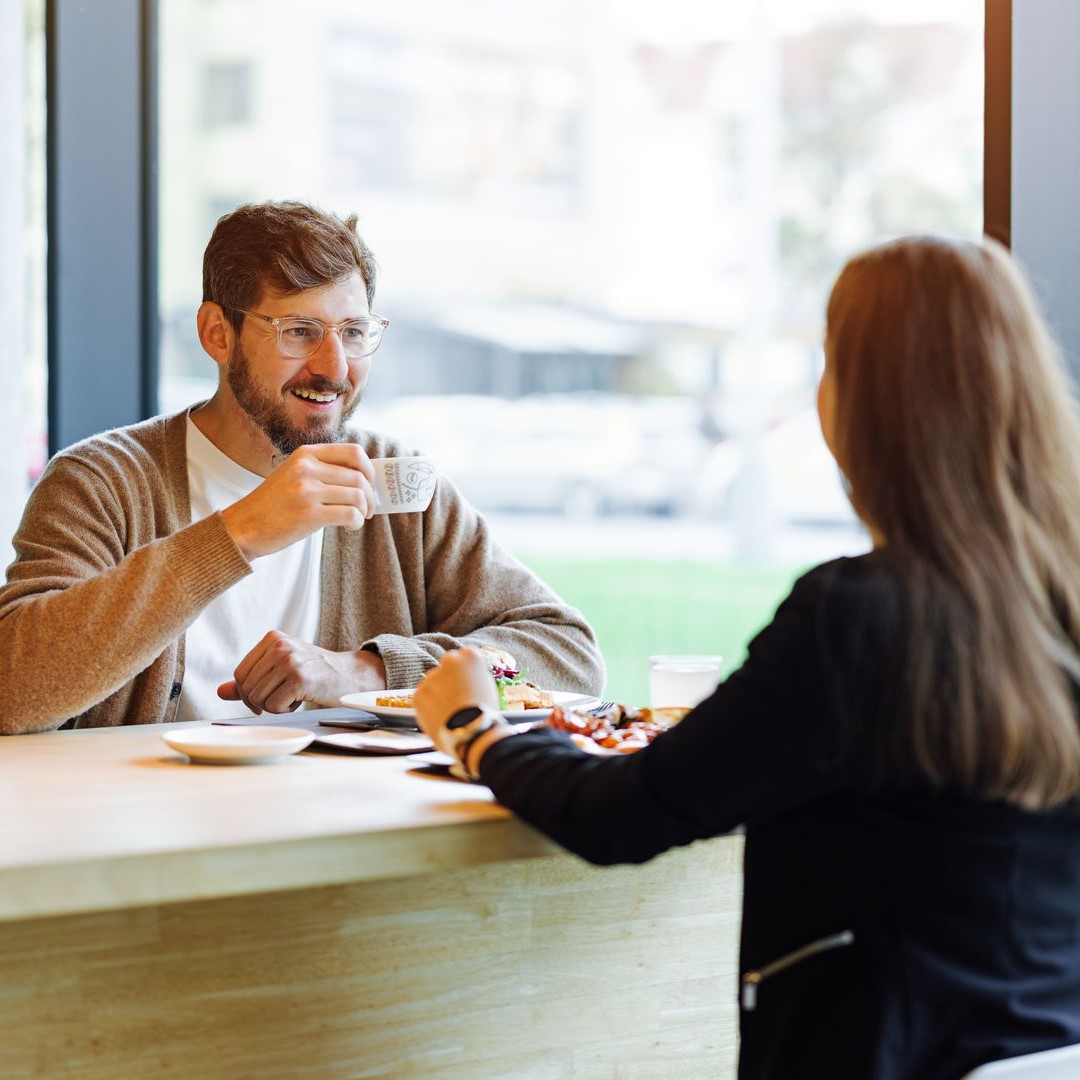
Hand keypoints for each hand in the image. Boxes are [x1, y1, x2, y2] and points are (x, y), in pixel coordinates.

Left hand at [217, 632, 386, 712]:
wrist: (349, 676)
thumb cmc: (314, 673)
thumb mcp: (281, 669)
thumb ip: (251, 679)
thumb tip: (220, 692)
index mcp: (272, 638)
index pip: (240, 673)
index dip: (247, 692)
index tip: (263, 698)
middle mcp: (280, 646)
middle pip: (246, 687)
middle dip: (260, 701)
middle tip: (281, 699)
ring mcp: (289, 661)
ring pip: (258, 698)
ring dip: (274, 706)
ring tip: (293, 696)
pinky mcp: (299, 678)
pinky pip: (273, 706)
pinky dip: (285, 710)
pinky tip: (300, 699)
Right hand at [220, 444, 376, 560]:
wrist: (243, 527)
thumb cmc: (273, 504)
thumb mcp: (293, 474)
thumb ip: (322, 470)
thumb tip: (362, 478)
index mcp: (305, 454)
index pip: (353, 452)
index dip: (369, 469)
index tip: (370, 484)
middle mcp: (306, 469)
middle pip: (358, 477)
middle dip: (370, 495)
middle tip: (369, 509)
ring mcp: (307, 491)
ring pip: (357, 496)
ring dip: (364, 511)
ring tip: (358, 519)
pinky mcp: (309, 514)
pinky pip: (350, 514)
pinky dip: (356, 522)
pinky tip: (350, 526)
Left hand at [414, 647, 499, 741]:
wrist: (469, 733)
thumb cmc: (483, 712)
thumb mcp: (487, 686)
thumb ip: (474, 675)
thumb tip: (467, 677)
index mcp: (470, 656)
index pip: (465, 655)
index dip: (466, 671)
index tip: (468, 682)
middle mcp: (449, 660)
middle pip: (447, 667)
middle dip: (449, 679)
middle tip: (457, 697)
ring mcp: (432, 676)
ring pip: (433, 682)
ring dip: (438, 692)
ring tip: (450, 711)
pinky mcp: (419, 693)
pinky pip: (423, 697)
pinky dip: (429, 705)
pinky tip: (441, 715)